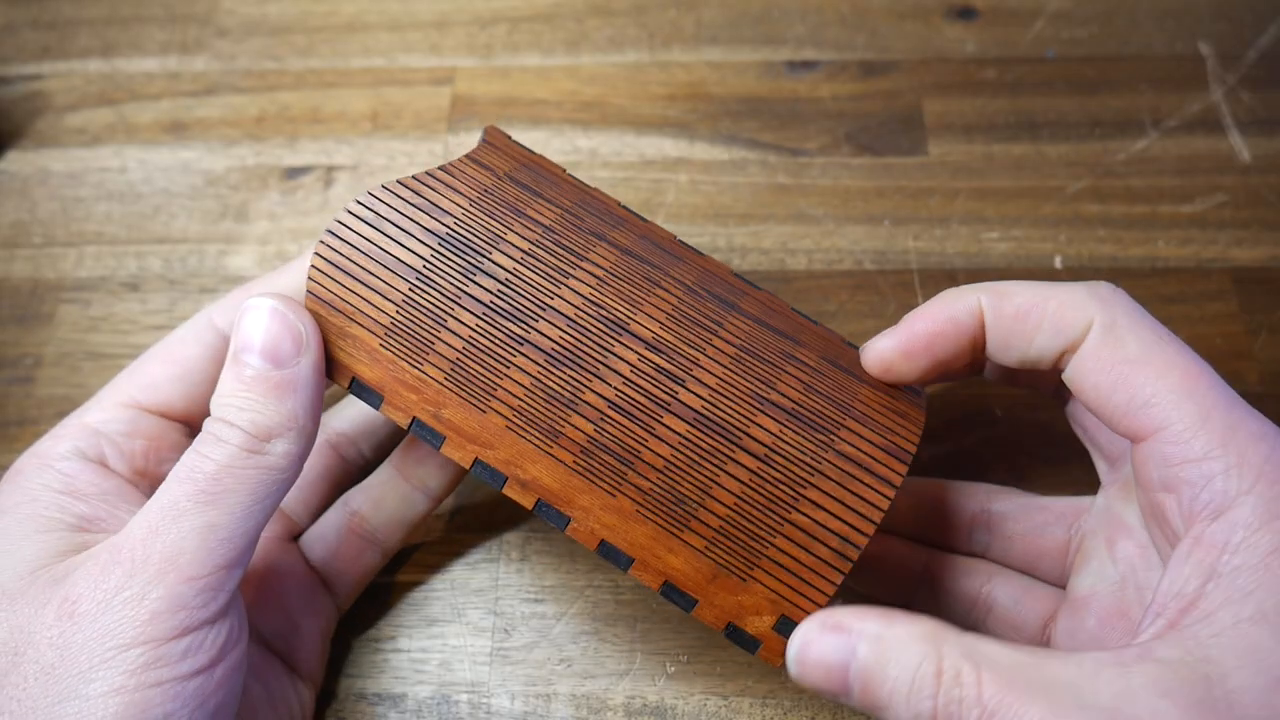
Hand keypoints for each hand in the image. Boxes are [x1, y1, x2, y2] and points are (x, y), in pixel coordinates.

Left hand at [0, 252, 465, 717]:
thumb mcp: (151, 575)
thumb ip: (228, 457)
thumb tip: (281, 327)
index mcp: (106, 466)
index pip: (214, 350)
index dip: (296, 299)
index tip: (374, 258)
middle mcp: (175, 500)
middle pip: (284, 401)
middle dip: (361, 357)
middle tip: (440, 309)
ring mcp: (237, 556)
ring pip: (335, 466)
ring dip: (401, 422)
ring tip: (467, 372)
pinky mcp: (289, 612)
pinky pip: (362, 536)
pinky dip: (414, 497)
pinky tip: (458, 456)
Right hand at [785, 281, 1279, 719]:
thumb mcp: (1120, 719)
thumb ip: (958, 684)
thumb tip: (820, 645)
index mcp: (1221, 478)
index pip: (1091, 334)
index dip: (977, 322)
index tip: (885, 363)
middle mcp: (1181, 511)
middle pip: (1042, 408)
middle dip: (936, 412)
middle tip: (852, 418)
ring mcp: (1143, 579)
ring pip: (1012, 519)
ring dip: (917, 526)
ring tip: (830, 527)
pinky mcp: (1115, 640)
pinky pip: (1007, 598)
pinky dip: (935, 603)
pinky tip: (867, 609)